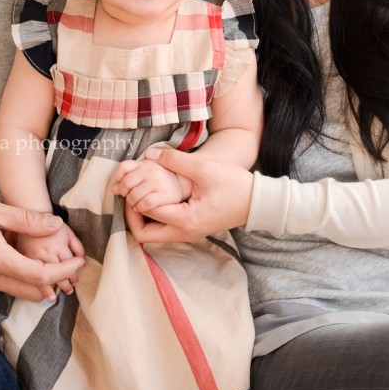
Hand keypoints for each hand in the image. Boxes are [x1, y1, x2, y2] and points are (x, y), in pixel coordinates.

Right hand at [0, 193, 84, 301]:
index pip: (40, 276)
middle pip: (33, 291)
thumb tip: (56, 225)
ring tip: (54, 262)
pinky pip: (4, 286)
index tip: (79, 261)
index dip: (64, 271)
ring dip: (39, 282)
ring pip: (19, 291)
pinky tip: (25, 260)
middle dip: (57, 281)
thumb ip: (26, 220)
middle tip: (71, 264)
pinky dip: (21, 279)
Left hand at [122, 147, 254, 243]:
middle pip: (144, 235)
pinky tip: (156, 196)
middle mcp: (184, 233)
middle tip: (130, 195)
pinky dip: (155, 215)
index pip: (146, 213)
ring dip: (143, 216)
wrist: (258, 201)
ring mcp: (188, 233)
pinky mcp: (191, 229)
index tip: (131, 184)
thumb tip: (149, 154)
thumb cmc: (235, 185)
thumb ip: (174, 160)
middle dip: (131, 216)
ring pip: (153, 233)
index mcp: (185, 220)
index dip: (134, 198)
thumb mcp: (204, 169)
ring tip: (141, 194)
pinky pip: (164, 228)